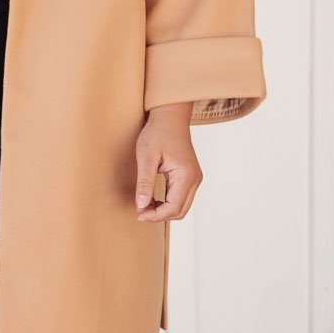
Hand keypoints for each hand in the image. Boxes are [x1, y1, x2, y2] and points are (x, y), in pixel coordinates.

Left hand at [134, 105, 201, 220]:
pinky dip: (168, 202)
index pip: (173, 208)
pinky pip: (181, 197)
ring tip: (144, 204)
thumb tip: (141, 206)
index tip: (138, 214)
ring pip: (182, 206)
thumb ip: (144, 182)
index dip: (155, 216)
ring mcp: (194, 178)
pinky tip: (153, 198)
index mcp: (186, 175)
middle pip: (180, 211)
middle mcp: (195, 179)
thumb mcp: (146, 157)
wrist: (170, 117)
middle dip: (160, 215)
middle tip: (140, 211)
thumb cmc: (158, 133)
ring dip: (164, 210)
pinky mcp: (190, 176)